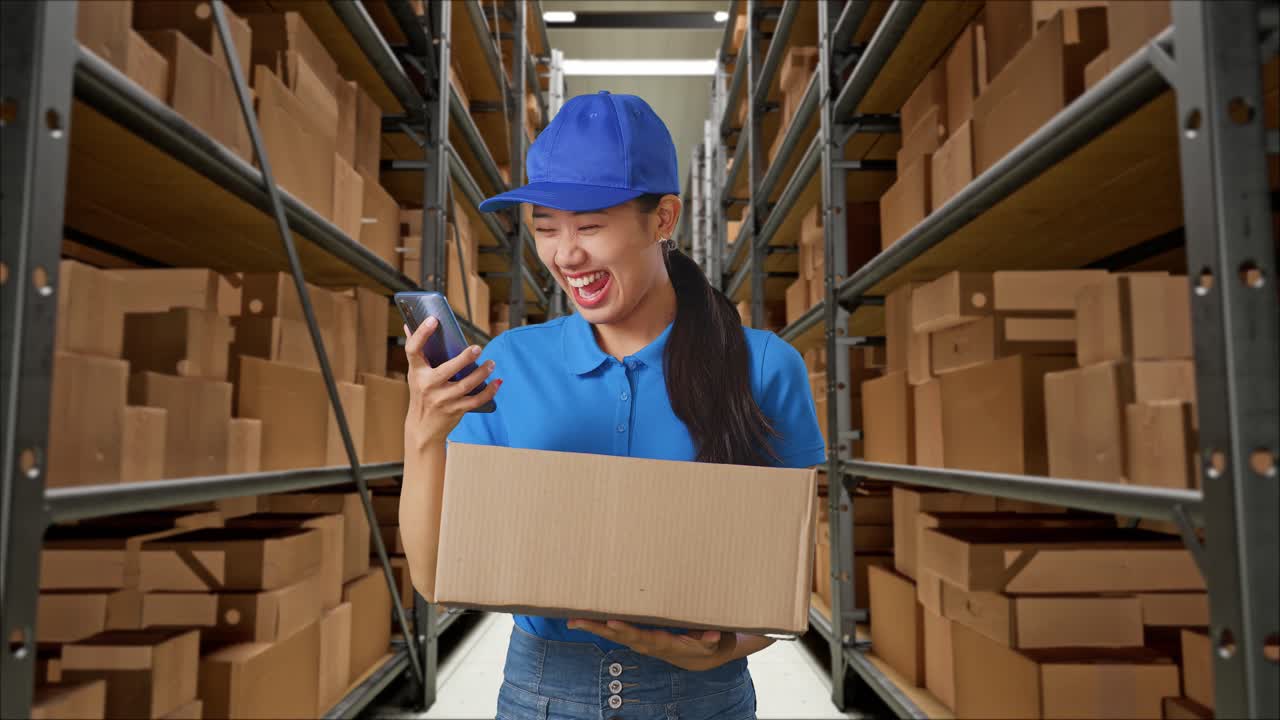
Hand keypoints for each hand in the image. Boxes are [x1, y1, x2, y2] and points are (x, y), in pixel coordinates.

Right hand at [403, 319, 500, 448]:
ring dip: (481, 373)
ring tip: (491, 363)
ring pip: (466, 385)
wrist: (422, 428)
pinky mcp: (456, 410)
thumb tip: (408, 324)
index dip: (421, 334)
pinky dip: (489, 391)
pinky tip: (497, 382)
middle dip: (464, 359)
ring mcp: (442, 400)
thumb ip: (416, 352)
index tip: (433, 319)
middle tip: (478, 348)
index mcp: (416, 372)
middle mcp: (428, 386)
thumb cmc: (420, 394)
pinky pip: (476, 400)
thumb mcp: (414, 374)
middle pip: (447, 370)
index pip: (413, 350)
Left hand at [567, 619, 737, 671]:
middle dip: (598, 628)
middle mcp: (646, 643)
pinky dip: (600, 625)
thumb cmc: (705, 645)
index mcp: (662, 643)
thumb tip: (711, 635)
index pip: (640, 636)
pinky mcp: (637, 637)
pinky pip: (615, 631)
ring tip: (572, 620)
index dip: (626, 630)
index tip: (612, 623)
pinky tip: (583, 619)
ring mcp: (640, 641)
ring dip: (593, 627)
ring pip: (613, 634)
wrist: (700, 657)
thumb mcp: (712, 644)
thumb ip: (709, 640)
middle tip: (577, 620)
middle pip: (619, 636)